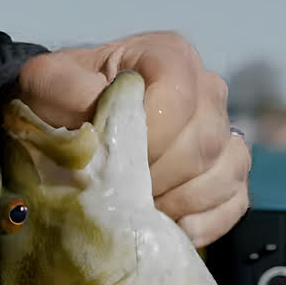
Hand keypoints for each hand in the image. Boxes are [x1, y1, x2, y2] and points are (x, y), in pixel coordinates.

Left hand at [15, 31, 250, 247]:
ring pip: (226, 171)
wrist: (69, 124)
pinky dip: (207, 221)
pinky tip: (170, 227)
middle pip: (203, 142)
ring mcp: (224, 131)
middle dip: (158, 178)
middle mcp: (207, 89)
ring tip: (139, 210)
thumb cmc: (62, 101)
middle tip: (119, 194)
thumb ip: (67, 90)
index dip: (148, 140)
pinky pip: (236, 199)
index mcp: (169, 56)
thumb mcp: (49, 83)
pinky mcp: (229, 171)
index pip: (177, 100)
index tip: (112, 163)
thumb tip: (98, 116)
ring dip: (180, 201)